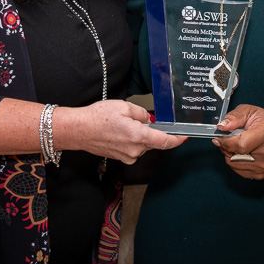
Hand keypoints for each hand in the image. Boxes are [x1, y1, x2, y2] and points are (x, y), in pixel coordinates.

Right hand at [53, 100, 185, 163]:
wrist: (78, 130)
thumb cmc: (97, 117)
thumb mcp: (124, 106)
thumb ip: (142, 113)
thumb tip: (149, 119)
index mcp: (139, 136)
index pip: (165, 142)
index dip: (178, 139)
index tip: (185, 136)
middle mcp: (135, 150)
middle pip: (154, 141)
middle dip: (152, 130)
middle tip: (140, 118)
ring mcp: (127, 156)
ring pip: (143, 144)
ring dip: (140, 134)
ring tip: (123, 122)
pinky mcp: (121, 157)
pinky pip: (134, 147)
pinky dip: (132, 139)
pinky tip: (119, 130)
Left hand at [212, 104, 263, 179]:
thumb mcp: (250, 111)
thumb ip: (234, 117)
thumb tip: (221, 126)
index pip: (241, 144)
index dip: (226, 142)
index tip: (219, 138)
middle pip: (235, 155)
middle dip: (225, 147)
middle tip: (228, 138)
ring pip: (233, 164)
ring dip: (229, 154)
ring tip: (236, 145)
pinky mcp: (261, 174)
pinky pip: (238, 171)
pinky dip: (235, 162)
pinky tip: (241, 153)